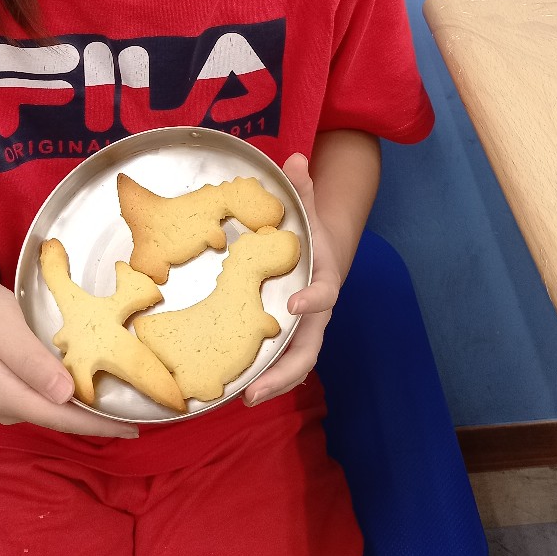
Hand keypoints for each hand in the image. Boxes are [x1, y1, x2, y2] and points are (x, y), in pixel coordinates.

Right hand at [0, 272, 137, 438]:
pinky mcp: (13, 387)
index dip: (98, 424)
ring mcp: (10, 399)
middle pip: (61, 419)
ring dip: (87, 411)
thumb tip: (65, 396)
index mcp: (6, 397)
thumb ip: (33, 364)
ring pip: (56, 410)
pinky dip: (73, 396)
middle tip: (138, 419)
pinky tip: (92, 390)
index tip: (133, 426)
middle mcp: (8, 407)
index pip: (62, 418)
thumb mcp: (5, 331)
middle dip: (98, 421)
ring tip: (123, 408)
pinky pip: (50, 399)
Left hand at [243, 152, 341, 406]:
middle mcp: (314, 313)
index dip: (312, 301)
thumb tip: (295, 157)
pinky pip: (276, 361)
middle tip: (257, 389)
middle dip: (285, 371)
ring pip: (292, 364)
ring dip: (271, 383)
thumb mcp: (306, 208)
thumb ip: (301, 187)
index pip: (323, 294)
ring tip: (243, 397)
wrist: (321, 252)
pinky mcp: (285, 338)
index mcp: (322, 280)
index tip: (295, 305)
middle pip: (308, 349)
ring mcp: (300, 330)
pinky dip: (260, 376)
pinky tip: (233, 388)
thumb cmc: (309, 231)